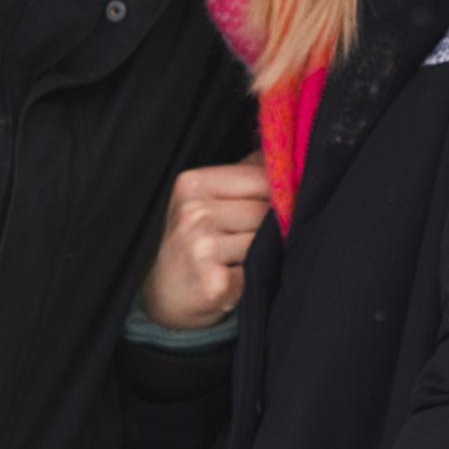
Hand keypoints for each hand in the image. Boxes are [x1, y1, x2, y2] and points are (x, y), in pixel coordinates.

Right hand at [141, 158, 274, 330]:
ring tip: (239, 262)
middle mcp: (194, 213)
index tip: (270, 209)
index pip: (261, 177)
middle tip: (246, 243)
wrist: (163, 296)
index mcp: (192, 184)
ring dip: (263, 255)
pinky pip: (259, 272)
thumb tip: (284, 152)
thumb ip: (241, 175)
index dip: (277, 195)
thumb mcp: (203, 200)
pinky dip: (255, 279)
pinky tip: (236, 281)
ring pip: (265, 242)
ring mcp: (202, 249)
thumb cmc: (191, 243)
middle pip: (266, 211)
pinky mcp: (215, 283)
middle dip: (269, 228)